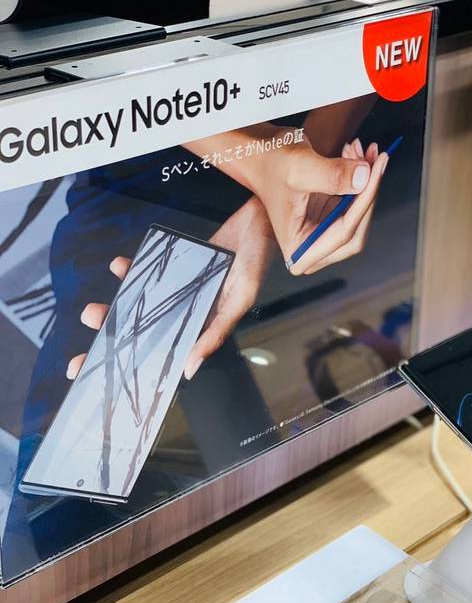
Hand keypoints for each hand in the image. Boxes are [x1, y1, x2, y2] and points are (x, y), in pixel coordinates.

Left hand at [67, 199, 274, 381]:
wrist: (258, 223)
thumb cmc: (255, 263)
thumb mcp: (238, 301)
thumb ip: (215, 333)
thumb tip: (189, 369)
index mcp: (200, 328)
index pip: (162, 354)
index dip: (133, 368)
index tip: (99, 379)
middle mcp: (186, 313)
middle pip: (144, 333)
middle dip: (112, 341)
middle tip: (83, 352)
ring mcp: (178, 291)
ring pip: (139, 307)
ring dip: (114, 309)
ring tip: (91, 311)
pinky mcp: (173, 268)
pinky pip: (147, 273)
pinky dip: (130, 271)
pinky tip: (117, 266)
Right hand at [258, 135, 388, 275]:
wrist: (261, 152)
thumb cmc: (271, 162)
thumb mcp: (300, 168)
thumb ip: (332, 176)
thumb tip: (365, 178)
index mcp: (299, 249)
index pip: (344, 235)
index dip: (364, 203)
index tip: (376, 170)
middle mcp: (312, 248)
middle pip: (357, 229)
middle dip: (369, 191)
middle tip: (377, 158)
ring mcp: (323, 234)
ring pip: (360, 213)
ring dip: (368, 178)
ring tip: (360, 148)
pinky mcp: (331, 217)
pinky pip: (357, 202)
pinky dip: (362, 176)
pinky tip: (356, 153)